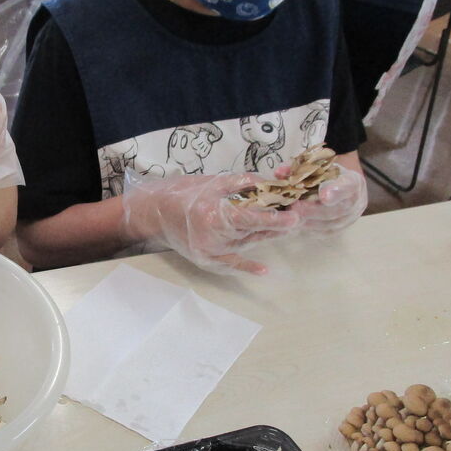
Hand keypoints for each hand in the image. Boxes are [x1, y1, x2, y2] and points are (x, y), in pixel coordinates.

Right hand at [120, 172, 300, 274]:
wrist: (153, 213)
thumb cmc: (181, 193)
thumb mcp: (211, 181)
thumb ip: (240, 183)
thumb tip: (267, 183)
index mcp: (212, 214)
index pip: (250, 218)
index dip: (273, 218)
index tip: (294, 217)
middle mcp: (211, 236)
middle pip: (251, 232)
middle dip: (275, 226)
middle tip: (297, 219)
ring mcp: (208, 251)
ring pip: (245, 244)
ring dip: (265, 237)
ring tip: (285, 229)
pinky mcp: (204, 259)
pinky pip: (229, 263)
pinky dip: (247, 266)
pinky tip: (264, 270)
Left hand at [286, 166, 367, 233]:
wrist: (337, 182)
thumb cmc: (326, 172)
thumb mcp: (318, 165)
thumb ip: (300, 168)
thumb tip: (279, 173)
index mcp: (354, 180)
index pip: (349, 186)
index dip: (337, 192)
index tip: (323, 196)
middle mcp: (356, 201)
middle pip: (338, 210)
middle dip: (314, 210)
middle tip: (294, 208)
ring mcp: (350, 217)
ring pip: (330, 224)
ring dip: (309, 222)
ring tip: (291, 216)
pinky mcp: (340, 229)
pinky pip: (325, 232)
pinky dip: (309, 229)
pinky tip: (296, 224)